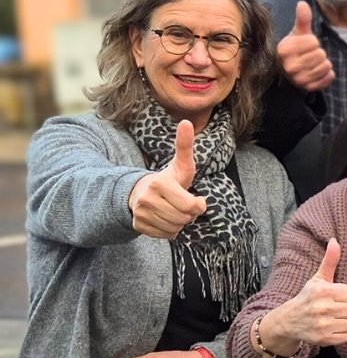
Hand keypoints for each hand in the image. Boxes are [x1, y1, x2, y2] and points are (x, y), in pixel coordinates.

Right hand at [128, 120, 206, 238]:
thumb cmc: (168, 179)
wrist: (141, 192)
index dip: (198, 205)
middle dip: (189, 214)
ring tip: (174, 210)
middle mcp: (146, 199)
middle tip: (183, 204)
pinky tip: (166, 218)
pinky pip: (166, 236)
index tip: (196, 199)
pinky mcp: (138, 226)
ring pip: (175, 228)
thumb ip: (185, 146)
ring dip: (180, 222)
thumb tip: (186, 122)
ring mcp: (140, 214)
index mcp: (158, 184)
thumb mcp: (181, 163)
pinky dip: (171, 230)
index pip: (190, 206)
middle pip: (184, 218)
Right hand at [266, 239, 346, 347]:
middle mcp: (322, 308)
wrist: (288, 321)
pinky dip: (341, 333)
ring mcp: (322, 325)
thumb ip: (330, 261)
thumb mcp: (318, 279)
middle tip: (335, 308)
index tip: (338, 297)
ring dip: (346, 321)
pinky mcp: (323, 339)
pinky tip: (331, 327)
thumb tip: (335, 241)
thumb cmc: (309, 297)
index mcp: (323, 291)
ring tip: (333, 317)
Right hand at [277, 1, 334, 91]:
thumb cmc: (296, 49)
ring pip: (326, 66)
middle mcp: (289, 66)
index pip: (313, 42)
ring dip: (323, 64)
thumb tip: (302, 3)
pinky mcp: (308, 88)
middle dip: (319, 53)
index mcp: (284, 50)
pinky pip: (329, 77)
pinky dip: (327, 74)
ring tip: (312, 64)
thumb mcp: (298, 33)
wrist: (290, 71)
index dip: (312, 42)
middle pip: (321, 54)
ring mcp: (298, 79)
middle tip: (309, 56)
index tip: (304, 46)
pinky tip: (317, 73)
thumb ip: (302, 19)